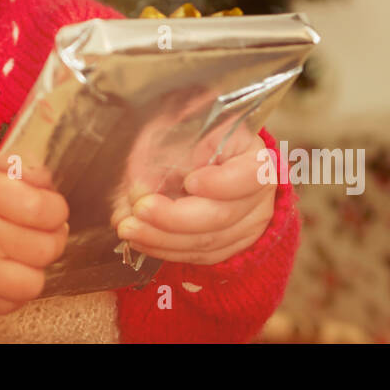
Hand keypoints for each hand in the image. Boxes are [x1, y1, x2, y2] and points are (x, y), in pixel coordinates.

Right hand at [0, 145, 68, 319]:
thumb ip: (11, 162)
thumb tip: (48, 176)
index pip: (40, 208)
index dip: (56, 209)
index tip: (51, 208)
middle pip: (44, 247)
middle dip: (52, 237)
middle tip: (41, 231)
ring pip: (34, 282)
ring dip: (34, 267)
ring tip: (21, 253)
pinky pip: (13, 303)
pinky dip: (13, 288)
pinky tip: (0, 269)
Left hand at [112, 125, 275, 265]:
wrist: (207, 159)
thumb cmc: (192, 140)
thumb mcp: (178, 133)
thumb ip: (162, 155)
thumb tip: (139, 189)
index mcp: (254, 156)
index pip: (251, 174)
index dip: (221, 183)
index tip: (189, 181)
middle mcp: (259, 195)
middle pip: (222, 215)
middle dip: (174, 216)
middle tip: (139, 209)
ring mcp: (249, 224)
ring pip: (208, 242)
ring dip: (162, 238)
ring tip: (129, 228)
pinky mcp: (232, 246)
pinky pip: (200, 256)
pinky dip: (166, 249)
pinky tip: (141, 240)